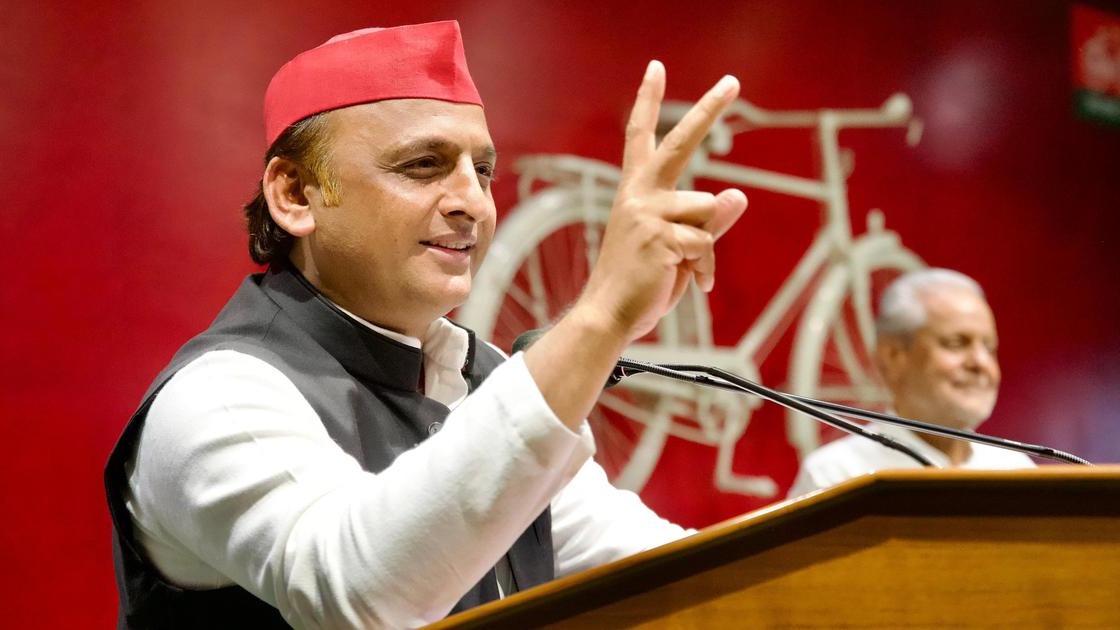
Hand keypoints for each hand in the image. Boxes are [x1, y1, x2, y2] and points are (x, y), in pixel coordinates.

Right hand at [523, 61, 747, 429]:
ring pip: (706, 212)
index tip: (655, 69)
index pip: (641, 138)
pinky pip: (705, 244)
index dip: (647, 102)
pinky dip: (703, 268)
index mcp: (636, 194)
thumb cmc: (639, 285)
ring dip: (704, 249)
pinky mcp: (660, 237)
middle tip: (732, 82)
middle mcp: (638, 196)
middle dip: (707, 111)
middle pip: (680, 143)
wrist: (607, 317)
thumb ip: (707, 223)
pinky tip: (689, 284)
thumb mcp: (677, 250)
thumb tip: (739, 195)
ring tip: (684, 273)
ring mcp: (648, 214)